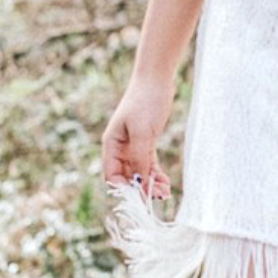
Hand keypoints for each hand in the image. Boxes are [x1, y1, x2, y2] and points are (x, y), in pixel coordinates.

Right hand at [100, 76, 173, 199]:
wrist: (156, 80)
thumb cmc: (145, 101)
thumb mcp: (142, 132)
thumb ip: (139, 159)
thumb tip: (139, 184)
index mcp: (111, 145)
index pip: (112, 176)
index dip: (124, 189)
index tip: (142, 196)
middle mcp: (119, 148)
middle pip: (126, 177)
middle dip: (141, 189)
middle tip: (160, 195)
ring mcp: (133, 146)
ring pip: (139, 173)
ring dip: (151, 184)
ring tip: (166, 191)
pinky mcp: (146, 143)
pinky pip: (149, 165)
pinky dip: (156, 175)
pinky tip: (166, 182)